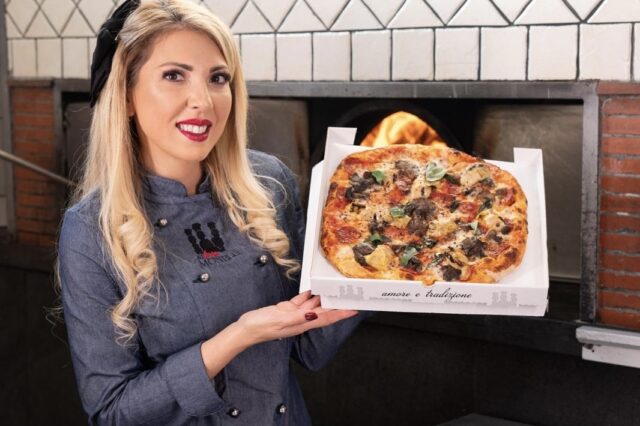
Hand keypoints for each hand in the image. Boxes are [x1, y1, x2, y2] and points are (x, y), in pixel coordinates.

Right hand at [235, 291, 357, 345]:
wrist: (245, 329)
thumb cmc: (261, 326)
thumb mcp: (280, 319)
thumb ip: (299, 316)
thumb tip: (316, 314)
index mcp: (302, 323)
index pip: (326, 318)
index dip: (340, 315)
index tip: (354, 310)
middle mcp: (301, 320)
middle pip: (323, 311)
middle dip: (336, 305)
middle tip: (348, 296)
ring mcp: (293, 315)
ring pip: (313, 305)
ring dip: (323, 298)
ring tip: (334, 290)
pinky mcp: (285, 310)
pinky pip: (300, 301)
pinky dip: (307, 295)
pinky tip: (312, 289)